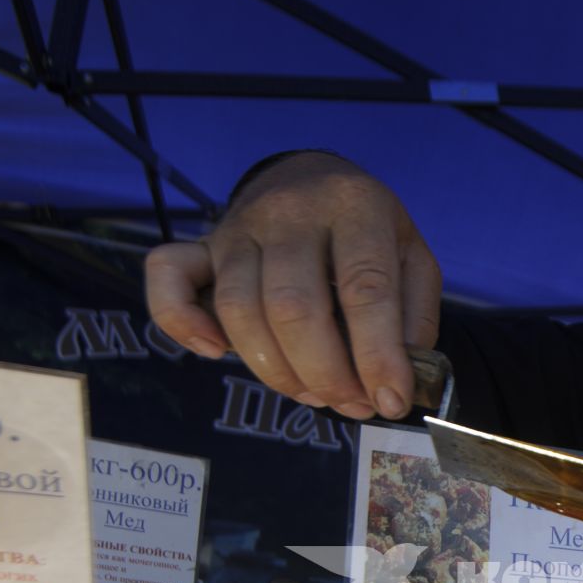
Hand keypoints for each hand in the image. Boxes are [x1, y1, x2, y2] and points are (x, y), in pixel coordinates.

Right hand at [145, 152, 441, 420]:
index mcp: (354, 207)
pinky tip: (216, 353)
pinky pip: (168, 280)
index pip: (363, 289)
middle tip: (352, 404)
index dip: (377, 356)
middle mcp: (290, 211)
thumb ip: (414, 317)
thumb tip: (397, 381)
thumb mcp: (412, 258)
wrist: (311, 178)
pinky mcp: (202, 245)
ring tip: (314, 393)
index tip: (390, 401)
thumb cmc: (367, 232)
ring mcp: (238, 227)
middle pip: (294, 308)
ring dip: (277, 371)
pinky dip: (183, 324)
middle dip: (326, 374)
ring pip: (240, 311)